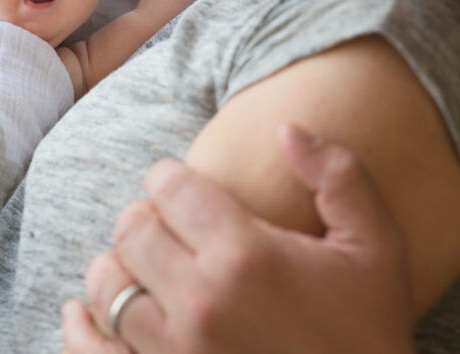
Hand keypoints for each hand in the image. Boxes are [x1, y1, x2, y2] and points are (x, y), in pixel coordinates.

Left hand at [62, 125, 415, 353]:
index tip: (184, 187)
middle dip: (146, 217)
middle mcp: (200, 303)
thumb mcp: (377, 247)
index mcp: (246, 256)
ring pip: (107, 286)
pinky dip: (82, 327)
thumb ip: (338, 176)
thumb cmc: (370, 330)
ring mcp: (174, 353)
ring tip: (143, 266)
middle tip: (167, 225)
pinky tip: (84, 312)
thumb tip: (287, 128)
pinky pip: (93, 350)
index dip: (172, 177)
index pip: (168, 187)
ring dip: (118, 267)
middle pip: (131, 230)